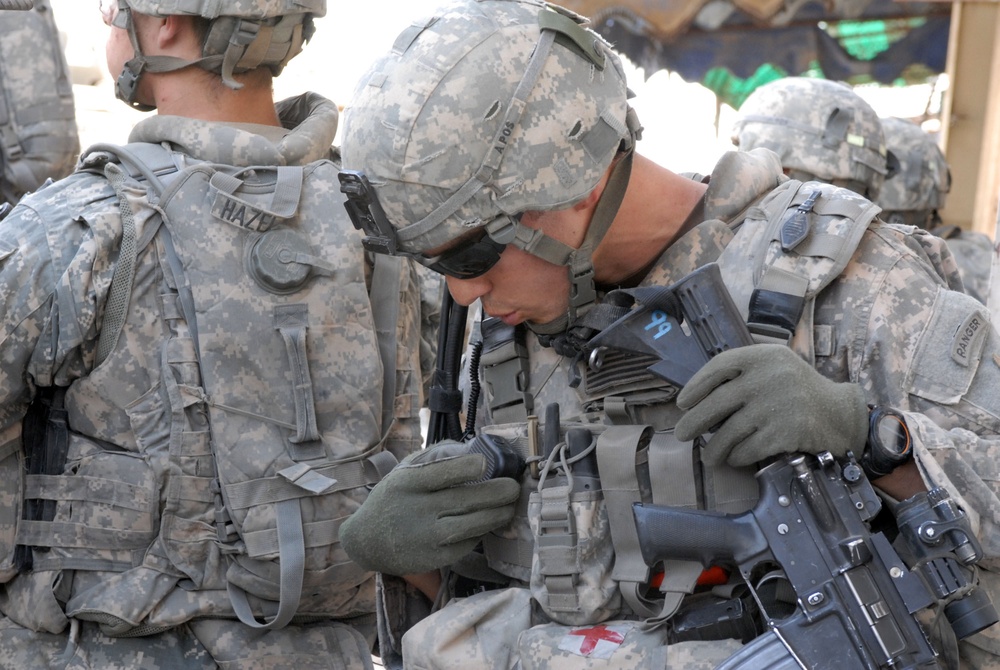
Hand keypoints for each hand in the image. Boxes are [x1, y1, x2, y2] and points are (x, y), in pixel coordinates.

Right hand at [339, 441, 520, 575]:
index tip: (486, 462)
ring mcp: (427, 537)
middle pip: (465, 500)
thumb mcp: (402, 471)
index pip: (442, 473)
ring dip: (497, 515)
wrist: (366, 541)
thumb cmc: (392, 499)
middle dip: (497, 493)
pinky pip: (467, 543)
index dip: (467, 467)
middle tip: (514, 487)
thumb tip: (470, 448)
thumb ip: (433, 457)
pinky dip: (480, 532)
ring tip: (509, 506)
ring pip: (472, 525)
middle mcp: (417, 510)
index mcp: (408, 483)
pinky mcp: (435, 558)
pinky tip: (488, 523)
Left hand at [674, 344, 867, 467]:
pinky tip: (734, 458)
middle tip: (682, 434)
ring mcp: (777, 405)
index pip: (719, 366)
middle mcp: (768, 377)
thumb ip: (741, 374)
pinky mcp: (785, 432)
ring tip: (709, 456)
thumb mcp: (772, 368)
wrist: (838, 413)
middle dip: (693, 423)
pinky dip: (737, 457)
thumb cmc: (795, 390)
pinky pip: (747, 449)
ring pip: (728, 432)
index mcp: (763, 356)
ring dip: (714, 449)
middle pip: (716, 403)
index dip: (695, 386)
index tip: (682, 403)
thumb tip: (695, 402)